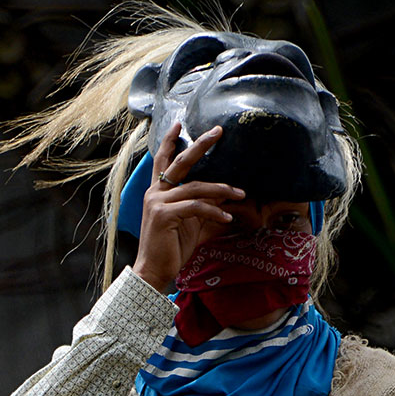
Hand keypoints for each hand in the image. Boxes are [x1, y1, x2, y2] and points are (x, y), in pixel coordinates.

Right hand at [132, 122, 244, 292]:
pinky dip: (214, 212)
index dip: (171, 142)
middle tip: (218, 132)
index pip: (163, 160)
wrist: (155, 270)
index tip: (180, 125)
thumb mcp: (189, 223)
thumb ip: (201, 206)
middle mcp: (155, 192)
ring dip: (221, 190)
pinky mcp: (164, 215)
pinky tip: (227, 219)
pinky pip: (196, 207)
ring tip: (239, 194)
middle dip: (200, 145)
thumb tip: (222, 197)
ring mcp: (158, 202)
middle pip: (180, 162)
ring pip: (196, 187)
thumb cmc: (171, 247)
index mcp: (158, 191)